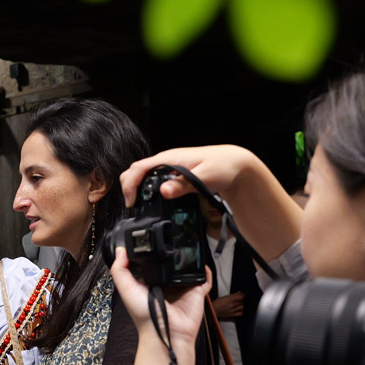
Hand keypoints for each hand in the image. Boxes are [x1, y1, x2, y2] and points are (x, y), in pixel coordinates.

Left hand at [111, 247, 211, 364]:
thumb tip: (120, 250)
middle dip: (172, 253)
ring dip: (189, 259)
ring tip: (187, 246)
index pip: (152, 263)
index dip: (151, 253)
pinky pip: (204, 278)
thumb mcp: (126, 289)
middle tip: (172, 239)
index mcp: (150, 283)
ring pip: (188, 268)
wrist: (164, 331)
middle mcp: (167, 284)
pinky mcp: (197, 292)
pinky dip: (205, 270)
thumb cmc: (144, 315)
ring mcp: (182, 287)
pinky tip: (201, 262)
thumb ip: (120, 270)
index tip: (151, 239)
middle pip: (171, 264)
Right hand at [119, 145, 260, 206]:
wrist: (235, 165)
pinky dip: (147, 190)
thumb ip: (184, 184)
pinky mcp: (174, 174)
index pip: (139, 168)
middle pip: (137, 170)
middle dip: (129, 186)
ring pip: (144, 175)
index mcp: (170, 158)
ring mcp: (170, 167)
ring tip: (139, 206)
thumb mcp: (204, 177)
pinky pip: (154, 179)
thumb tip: (164, 191)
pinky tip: (152, 201)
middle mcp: (167, 161)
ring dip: (137, 188)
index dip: (130, 184)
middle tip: (132, 206)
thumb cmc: (223, 166)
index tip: (131, 202)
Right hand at [213, 292, 244, 319]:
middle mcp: (231, 305)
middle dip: (242, 300)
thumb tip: (239, 292)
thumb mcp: (224, 297)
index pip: (241, 297)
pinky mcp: (232, 315)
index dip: (243, 295)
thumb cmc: (217, 303)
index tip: (243, 294)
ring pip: (242, 307)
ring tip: (239, 304)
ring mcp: (232, 310)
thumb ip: (233, 295)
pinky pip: (240, 313)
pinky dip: (241, 311)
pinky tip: (238, 310)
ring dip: (241, 305)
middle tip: (239, 299)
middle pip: (242, 301)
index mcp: (229, 299)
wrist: (213, 310)